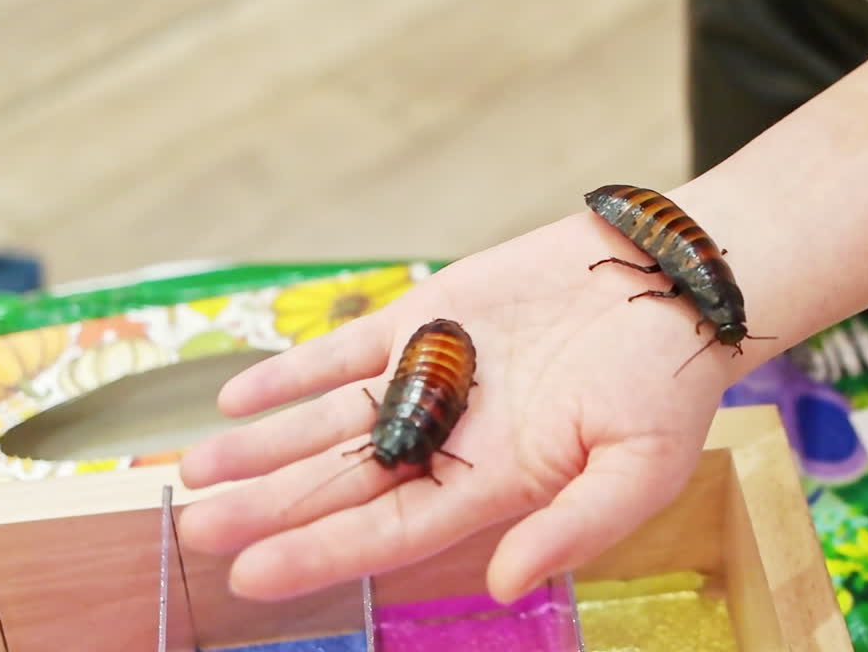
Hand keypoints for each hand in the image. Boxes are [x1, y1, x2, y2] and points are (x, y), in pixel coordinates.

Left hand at [176, 210, 757, 602]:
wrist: (673, 283)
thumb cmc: (670, 383)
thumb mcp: (641, 470)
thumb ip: (574, 529)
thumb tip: (505, 584)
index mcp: (497, 484)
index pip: (393, 531)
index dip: (322, 554)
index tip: (251, 575)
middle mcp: (454, 437)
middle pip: (346, 482)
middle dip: (271, 506)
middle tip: (194, 529)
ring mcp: (437, 374)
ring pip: (334, 419)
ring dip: (267, 445)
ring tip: (197, 470)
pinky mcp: (432, 316)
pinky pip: (349, 349)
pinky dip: (297, 369)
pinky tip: (243, 396)